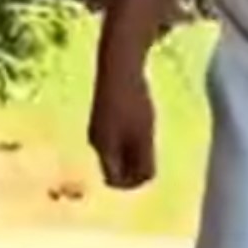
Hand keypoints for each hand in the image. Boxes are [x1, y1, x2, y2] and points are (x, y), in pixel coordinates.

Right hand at [88, 54, 156, 189]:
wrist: (119, 64)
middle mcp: (96, 141)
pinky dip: (130, 141)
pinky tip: (142, 127)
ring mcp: (98, 128)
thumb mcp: (144, 136)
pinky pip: (117, 139)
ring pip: (116, 154)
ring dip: (133, 155)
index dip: (134, 182)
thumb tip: (145, 181)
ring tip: (147, 138)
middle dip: (133, 169)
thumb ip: (144, 162)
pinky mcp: (103, 116)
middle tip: (151, 155)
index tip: (150, 170)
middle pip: (115, 169)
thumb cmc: (134, 102)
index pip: (116, 180)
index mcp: (103, 148)